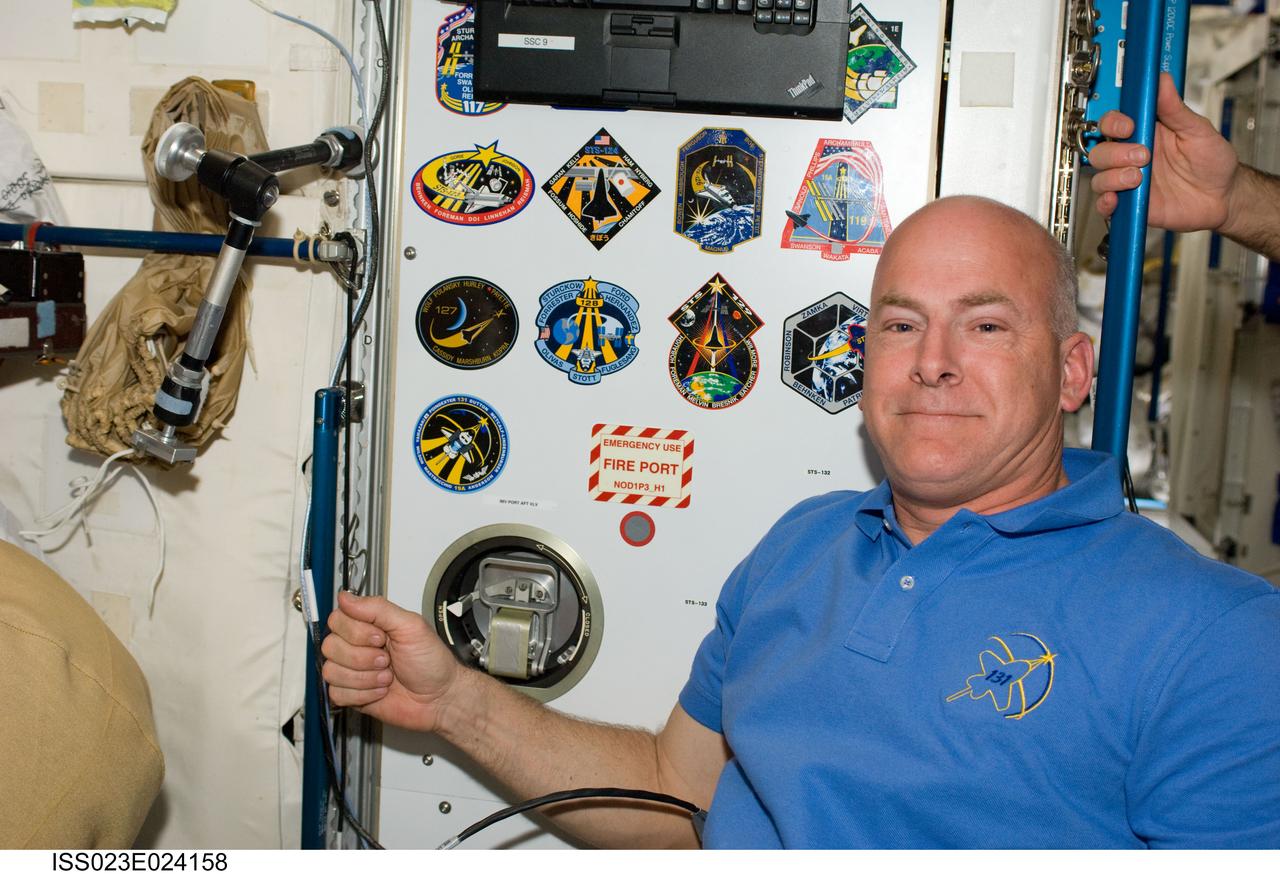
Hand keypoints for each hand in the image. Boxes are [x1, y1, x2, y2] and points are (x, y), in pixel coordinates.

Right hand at [322, 590, 460, 732]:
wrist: (439, 697)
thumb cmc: (431, 661)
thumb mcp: (410, 626)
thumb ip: (378, 608)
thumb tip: (346, 597)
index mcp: (369, 626)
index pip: (337, 619)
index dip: (356, 631)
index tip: (380, 637)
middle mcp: (357, 646)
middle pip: (331, 646)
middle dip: (363, 657)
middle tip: (387, 659)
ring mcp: (353, 671)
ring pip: (332, 671)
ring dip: (365, 677)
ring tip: (387, 676)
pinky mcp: (351, 694)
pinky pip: (337, 693)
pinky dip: (363, 694)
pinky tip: (380, 690)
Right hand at [1089, 72, 1237, 231]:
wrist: (1223, 197)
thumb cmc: (1213, 162)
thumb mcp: (1198, 130)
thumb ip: (1175, 108)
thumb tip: (1162, 80)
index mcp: (1146, 134)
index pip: (1113, 122)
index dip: (1114, 123)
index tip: (1129, 127)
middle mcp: (1132, 157)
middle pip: (1101, 150)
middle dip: (1115, 153)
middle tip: (1143, 156)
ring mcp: (1129, 181)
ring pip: (1099, 178)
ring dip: (1113, 177)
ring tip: (1137, 178)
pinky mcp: (1130, 204)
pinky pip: (1104, 205)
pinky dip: (1105, 203)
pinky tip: (1117, 199)